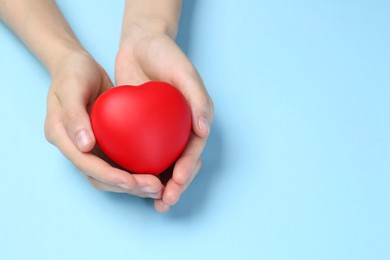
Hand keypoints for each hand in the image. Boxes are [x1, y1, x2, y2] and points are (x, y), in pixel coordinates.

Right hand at [44, 50, 163, 198]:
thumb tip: (84, 146)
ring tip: (159, 186)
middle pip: (100, 177)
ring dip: (133, 184)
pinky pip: (119, 162)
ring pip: (110, 175)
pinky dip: (135, 170)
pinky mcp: (103, 143)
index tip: (132, 182)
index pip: (86, 165)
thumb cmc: (72, 72)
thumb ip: (74, 115)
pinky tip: (156, 171)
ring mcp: (89, 147)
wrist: (77, 66)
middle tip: (154, 187)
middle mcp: (75, 147)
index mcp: (61, 137)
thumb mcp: (71, 87)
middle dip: (126, 186)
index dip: (109, 177)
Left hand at [116, 28, 213, 211]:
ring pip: (163, 164)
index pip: (193, 150)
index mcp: (195, 119)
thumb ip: (198, 97)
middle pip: (181, 163)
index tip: (176, 182)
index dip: (187, 169)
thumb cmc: (166, 55)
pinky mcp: (142, 130)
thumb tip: (205, 128)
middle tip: (165, 202)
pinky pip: (143, 153)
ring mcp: (161, 132)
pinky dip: (141, 170)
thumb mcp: (184, 72)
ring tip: (155, 204)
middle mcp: (180, 129)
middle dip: (175, 186)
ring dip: (160, 186)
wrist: (140, 44)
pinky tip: (133, 182)